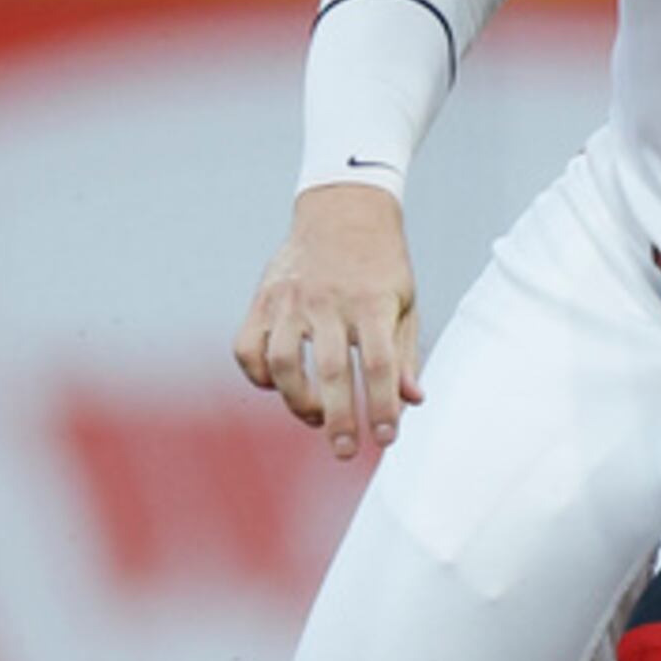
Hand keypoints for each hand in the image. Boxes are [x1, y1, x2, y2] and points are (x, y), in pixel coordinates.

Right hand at [232, 184, 421, 458]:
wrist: (344, 210)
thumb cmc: (381, 265)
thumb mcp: (404, 301)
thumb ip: (405, 352)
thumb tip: (413, 400)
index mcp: (372, 303)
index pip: (380, 365)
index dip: (383, 406)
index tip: (385, 437)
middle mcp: (328, 302)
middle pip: (331, 371)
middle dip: (338, 418)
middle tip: (344, 450)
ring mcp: (290, 300)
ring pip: (281, 363)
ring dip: (296, 400)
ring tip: (315, 416)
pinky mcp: (263, 299)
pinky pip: (248, 348)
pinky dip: (258, 376)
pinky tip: (278, 387)